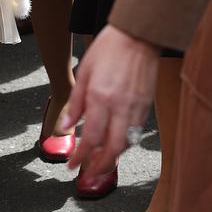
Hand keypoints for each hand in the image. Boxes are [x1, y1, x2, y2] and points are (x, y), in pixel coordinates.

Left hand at [62, 25, 159, 174]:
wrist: (137, 35)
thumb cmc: (108, 49)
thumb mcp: (83, 71)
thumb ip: (75, 102)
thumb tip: (65, 126)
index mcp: (100, 97)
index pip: (91, 138)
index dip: (81, 157)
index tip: (72, 167)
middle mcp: (120, 106)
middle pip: (112, 149)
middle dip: (99, 168)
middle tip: (87, 175)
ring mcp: (136, 107)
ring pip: (126, 144)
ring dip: (112, 158)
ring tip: (99, 162)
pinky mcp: (146, 106)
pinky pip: (135, 132)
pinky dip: (124, 143)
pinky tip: (114, 143)